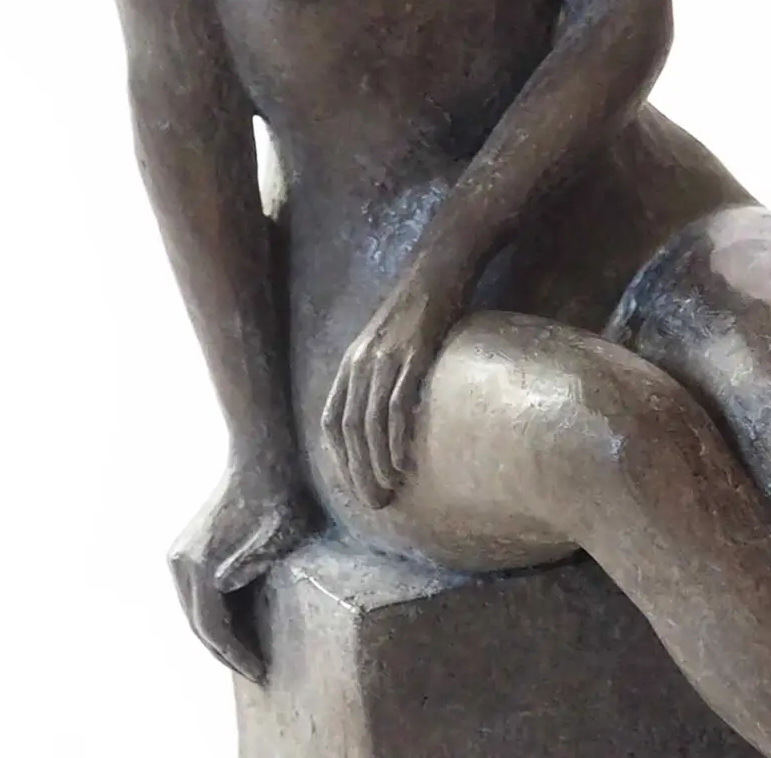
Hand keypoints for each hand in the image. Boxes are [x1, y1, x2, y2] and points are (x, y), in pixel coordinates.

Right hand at [168, 463, 318, 682]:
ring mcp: (179, 557)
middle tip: (257, 672)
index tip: (261, 673)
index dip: (236, 656)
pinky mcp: (188, 551)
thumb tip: (224, 588)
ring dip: (219, 636)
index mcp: (199, 566)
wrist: (261, 455)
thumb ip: (253, 561)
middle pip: (199, 626)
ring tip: (248, 656)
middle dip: (227, 652)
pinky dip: (215, 615)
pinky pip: (199, 595)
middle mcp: (180, 565)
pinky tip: (239, 625)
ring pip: (195, 612)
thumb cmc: (279, 495)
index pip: (214, 629)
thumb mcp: (280, 532)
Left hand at [323, 275, 454, 508]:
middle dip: (358, 471)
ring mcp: (385, 359)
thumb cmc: (419, 306)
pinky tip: (403, 460)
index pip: (333, 421)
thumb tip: (384, 410)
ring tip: (390, 490)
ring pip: (370, 423)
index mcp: (351, 363)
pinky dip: (396, 438)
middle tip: (375, 502)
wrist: (438, 268)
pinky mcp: (413, 355)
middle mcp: (360, 363)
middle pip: (350, 429)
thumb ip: (379, 371)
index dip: (340, 459)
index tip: (356, 485)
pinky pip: (397, 405)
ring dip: (377, 463)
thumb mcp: (387, 340)